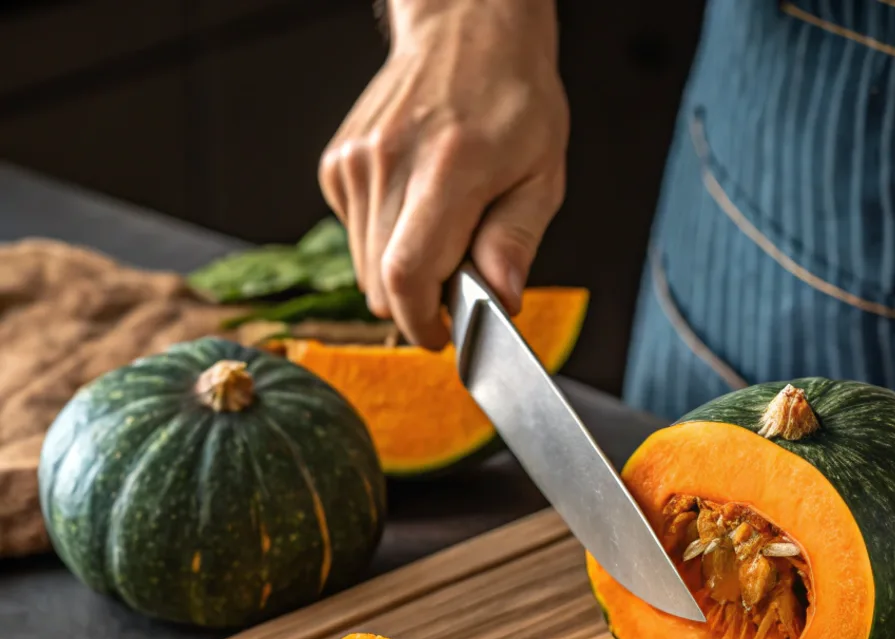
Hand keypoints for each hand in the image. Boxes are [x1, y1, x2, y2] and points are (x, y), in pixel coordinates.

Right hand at [318, 0, 567, 348]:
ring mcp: (354, 162)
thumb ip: (516, 242)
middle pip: (381, 284)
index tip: (443, 335)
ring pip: (365, 268)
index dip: (421, 321)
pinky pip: (356, 238)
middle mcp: (389, 163)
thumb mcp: (542, 176)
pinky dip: (385, 243)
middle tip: (458, 279)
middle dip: (420, 302)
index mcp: (447, 168)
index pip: (407, 275)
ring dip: (402, 273)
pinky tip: (415, 208)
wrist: (466, 30)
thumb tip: (501, 301)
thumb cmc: (512, 103)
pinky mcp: (336, 165)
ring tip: (441, 233)